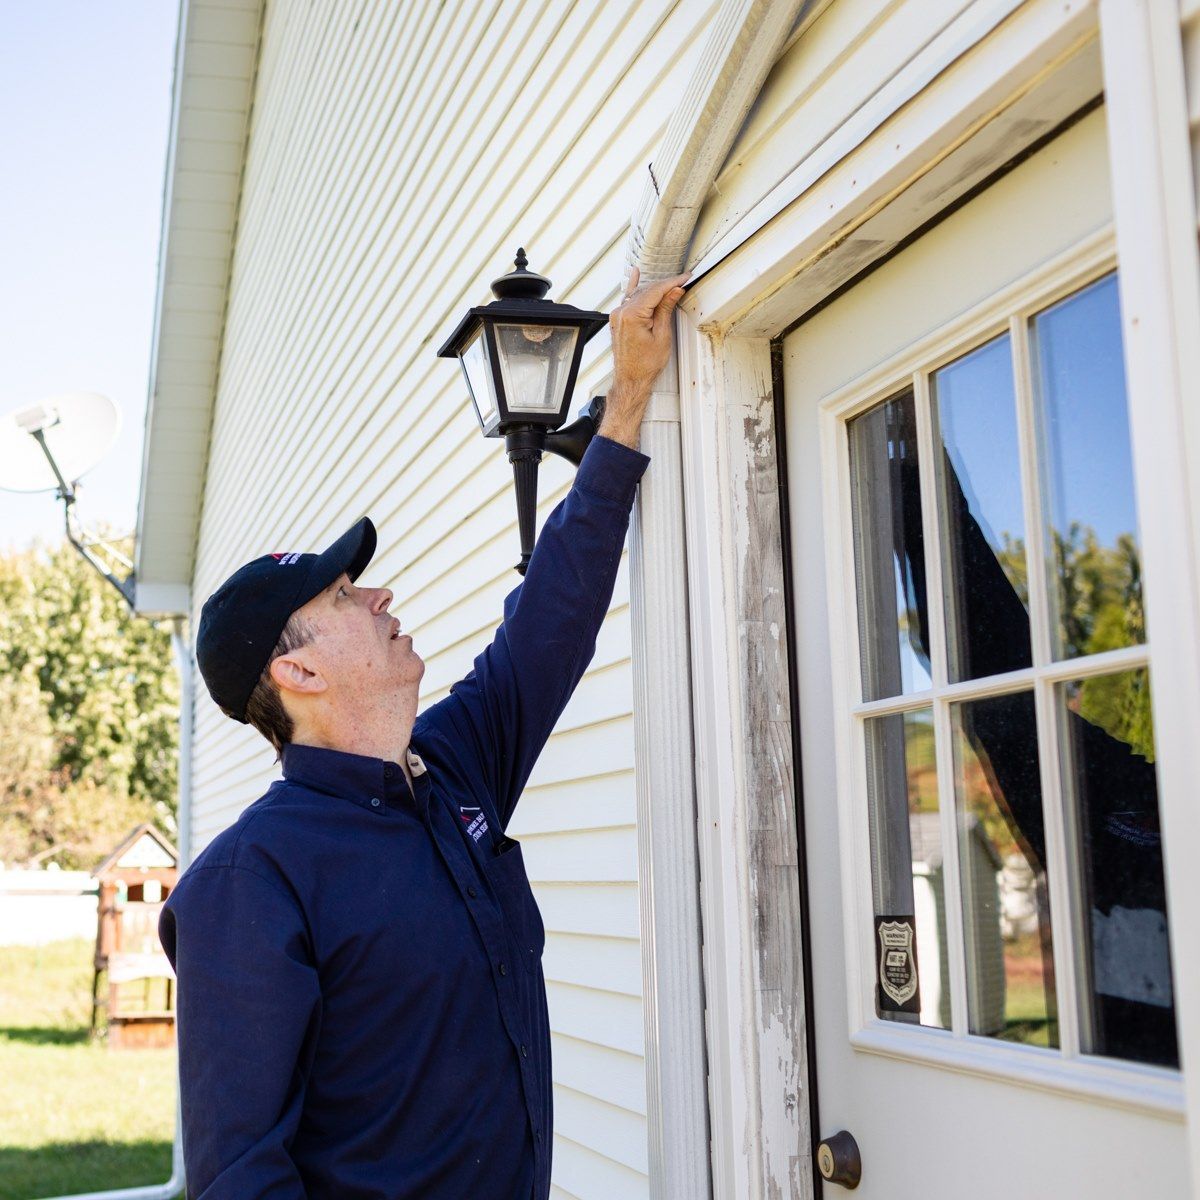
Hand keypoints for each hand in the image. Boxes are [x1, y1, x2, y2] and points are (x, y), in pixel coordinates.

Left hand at [601, 266, 689, 447]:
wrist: (631, 380)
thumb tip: (675, 290)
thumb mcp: (662, 336)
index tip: (685, 277)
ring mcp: (617, 316)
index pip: (655, 291)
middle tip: (683, 281)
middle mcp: (621, 313)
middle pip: (647, 290)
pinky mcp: (618, 320)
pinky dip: (633, 287)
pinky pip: (628, 299)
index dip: (672, 282)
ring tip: (670, 282)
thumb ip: (666, 309)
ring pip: (638, 294)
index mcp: (632, 316)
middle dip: (666, 285)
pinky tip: (635, 274)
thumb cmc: (645, 365)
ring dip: (654, 288)